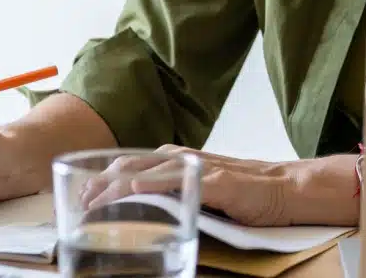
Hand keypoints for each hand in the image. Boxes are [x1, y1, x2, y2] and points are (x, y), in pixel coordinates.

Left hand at [81, 146, 359, 227]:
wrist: (288, 188)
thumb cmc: (248, 194)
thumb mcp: (203, 191)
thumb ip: (176, 192)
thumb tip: (144, 207)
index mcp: (179, 160)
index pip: (132, 163)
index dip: (104, 175)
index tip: (80, 191)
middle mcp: (184, 159)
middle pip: (132, 162)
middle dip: (102, 179)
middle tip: (77, 196)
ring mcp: (201, 167)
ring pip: (149, 168)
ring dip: (117, 181)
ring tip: (94, 195)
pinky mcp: (218, 181)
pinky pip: (180, 180)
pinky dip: (153, 181)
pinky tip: (134, 187)